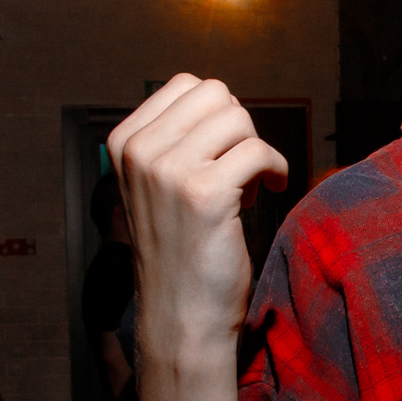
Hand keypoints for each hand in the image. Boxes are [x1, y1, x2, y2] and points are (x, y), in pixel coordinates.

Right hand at [108, 76, 286, 359]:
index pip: (186, 85)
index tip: (223, 153)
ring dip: (256, 149)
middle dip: (239, 128)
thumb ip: (179, 141)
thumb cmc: (182, 251)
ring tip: (250, 186)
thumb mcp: (160, 185)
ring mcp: (169, 170)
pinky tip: (272, 192)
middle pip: (215, 94)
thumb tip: (227, 104)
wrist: (181, 315)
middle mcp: (140, 151)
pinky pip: (259, 151)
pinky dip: (277, 168)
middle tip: (240, 170)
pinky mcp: (205, 193)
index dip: (218, 116)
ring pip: (238, 118)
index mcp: (124, 142)